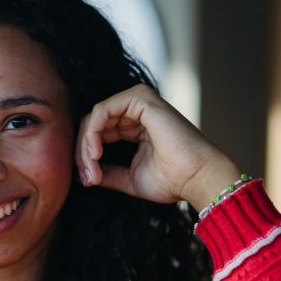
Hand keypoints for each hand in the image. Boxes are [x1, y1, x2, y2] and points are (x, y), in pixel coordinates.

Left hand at [74, 84, 242, 211]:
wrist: (196, 179)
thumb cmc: (172, 180)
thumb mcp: (128, 178)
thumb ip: (107, 172)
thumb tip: (83, 175)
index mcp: (135, 126)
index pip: (98, 133)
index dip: (87, 157)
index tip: (88, 181)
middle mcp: (136, 111)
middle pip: (93, 124)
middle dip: (83, 152)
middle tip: (87, 178)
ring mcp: (139, 102)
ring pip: (94, 118)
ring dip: (86, 145)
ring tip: (91, 168)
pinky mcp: (141, 99)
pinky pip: (101, 111)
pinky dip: (93, 133)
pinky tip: (95, 153)